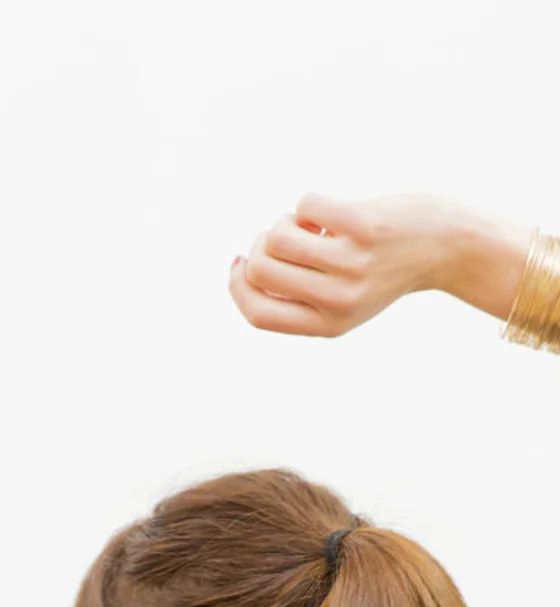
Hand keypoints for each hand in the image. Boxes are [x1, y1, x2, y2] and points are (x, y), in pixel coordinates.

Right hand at [228, 192, 517, 336]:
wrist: (447, 247)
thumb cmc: (383, 271)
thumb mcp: (340, 301)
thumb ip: (295, 297)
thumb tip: (242, 266)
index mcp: (327, 325)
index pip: (258, 314)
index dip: (237, 287)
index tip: (238, 263)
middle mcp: (338, 299)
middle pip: (261, 271)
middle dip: (261, 246)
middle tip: (283, 237)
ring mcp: (351, 262)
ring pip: (278, 237)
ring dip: (285, 222)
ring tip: (308, 224)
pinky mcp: (363, 225)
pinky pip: (306, 205)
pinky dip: (310, 203)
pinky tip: (329, 211)